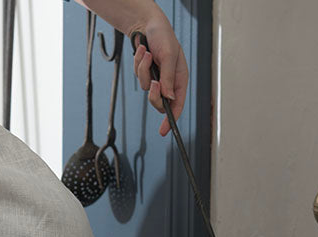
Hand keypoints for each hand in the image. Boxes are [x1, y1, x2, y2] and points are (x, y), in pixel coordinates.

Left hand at [130, 14, 187, 136]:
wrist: (147, 24)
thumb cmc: (163, 37)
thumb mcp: (168, 56)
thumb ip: (168, 78)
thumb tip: (169, 97)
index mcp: (180, 79)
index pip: (177, 105)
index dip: (171, 119)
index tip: (164, 131)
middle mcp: (168, 81)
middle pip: (159, 102)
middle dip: (153, 94)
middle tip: (153, 82)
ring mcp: (156, 77)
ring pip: (146, 88)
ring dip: (143, 70)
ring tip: (147, 53)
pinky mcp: (145, 72)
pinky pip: (138, 76)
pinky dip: (138, 64)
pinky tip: (142, 51)